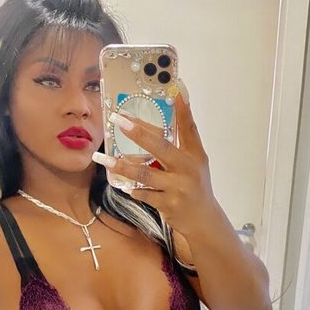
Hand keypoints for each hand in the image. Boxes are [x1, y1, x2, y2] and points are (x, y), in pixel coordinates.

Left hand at [92, 81, 216, 236]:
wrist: (203, 219)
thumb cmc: (195, 186)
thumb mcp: (195, 163)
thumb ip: (181, 144)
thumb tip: (157, 125)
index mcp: (195, 155)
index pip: (189, 127)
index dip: (183, 109)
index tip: (175, 89)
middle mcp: (188, 169)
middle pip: (160, 147)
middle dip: (138, 133)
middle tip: (119, 120)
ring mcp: (178, 188)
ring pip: (145, 174)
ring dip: (123, 166)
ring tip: (105, 159)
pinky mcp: (168, 204)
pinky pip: (144, 194)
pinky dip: (134, 190)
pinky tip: (126, 186)